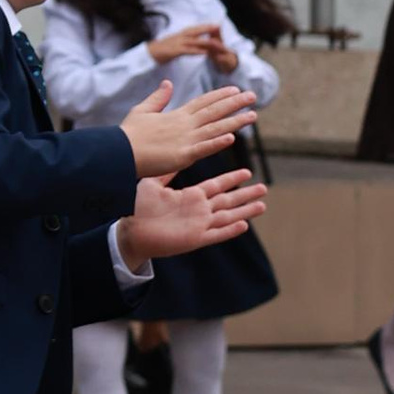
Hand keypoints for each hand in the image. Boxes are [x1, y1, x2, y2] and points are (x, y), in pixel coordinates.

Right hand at [120, 77, 257, 182]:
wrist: (119, 152)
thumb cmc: (129, 134)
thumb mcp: (143, 110)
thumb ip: (158, 97)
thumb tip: (168, 83)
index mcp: (176, 115)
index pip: (203, 102)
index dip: (220, 96)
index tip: (236, 90)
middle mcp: (184, 124)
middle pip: (214, 111)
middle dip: (235, 104)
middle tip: (253, 96)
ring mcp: (185, 140)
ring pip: (215, 128)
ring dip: (235, 121)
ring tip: (253, 115)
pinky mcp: (182, 156)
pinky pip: (204, 148)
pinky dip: (217, 142)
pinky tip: (232, 138)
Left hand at [125, 166, 269, 261]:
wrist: (129, 230)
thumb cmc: (139, 208)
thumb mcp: (153, 184)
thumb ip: (166, 172)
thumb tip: (173, 154)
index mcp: (189, 196)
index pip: (216, 185)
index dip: (231, 179)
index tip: (247, 171)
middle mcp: (198, 210)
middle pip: (227, 200)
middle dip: (245, 194)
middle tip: (264, 188)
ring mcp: (198, 225)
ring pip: (227, 217)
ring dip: (245, 211)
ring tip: (262, 205)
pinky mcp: (194, 238)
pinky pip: (216, 234)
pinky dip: (229, 230)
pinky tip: (244, 225)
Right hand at [146, 23, 231, 64]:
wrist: (148, 54)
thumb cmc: (160, 50)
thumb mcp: (173, 43)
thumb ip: (182, 42)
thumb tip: (190, 41)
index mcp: (179, 35)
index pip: (194, 29)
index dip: (205, 26)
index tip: (215, 24)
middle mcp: (179, 36)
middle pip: (195, 31)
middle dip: (207, 28)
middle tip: (218, 26)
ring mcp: (177, 43)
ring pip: (194, 41)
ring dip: (205, 41)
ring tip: (216, 41)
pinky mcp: (174, 51)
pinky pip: (188, 50)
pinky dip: (196, 51)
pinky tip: (204, 53)